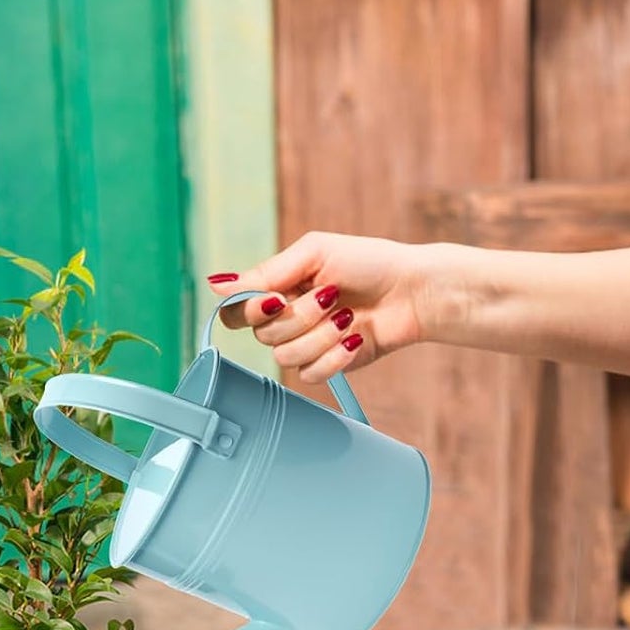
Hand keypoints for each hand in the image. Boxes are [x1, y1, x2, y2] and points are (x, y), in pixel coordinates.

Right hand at [208, 231, 428, 385]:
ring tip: (346, 317)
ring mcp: (306, 344)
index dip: (251, 310)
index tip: (277, 297)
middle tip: (329, 297)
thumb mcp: (314, 254)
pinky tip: (354, 338)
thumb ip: (266, 272)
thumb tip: (217, 285)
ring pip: (286, 357)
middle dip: (299, 317)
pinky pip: (310, 375)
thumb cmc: (368, 263)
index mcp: (278, 289)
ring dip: (320, 336)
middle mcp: (286, 319)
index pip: (237, 313)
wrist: (412, 291)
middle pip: (262, 336)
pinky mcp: (327, 365)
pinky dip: (334, 356)